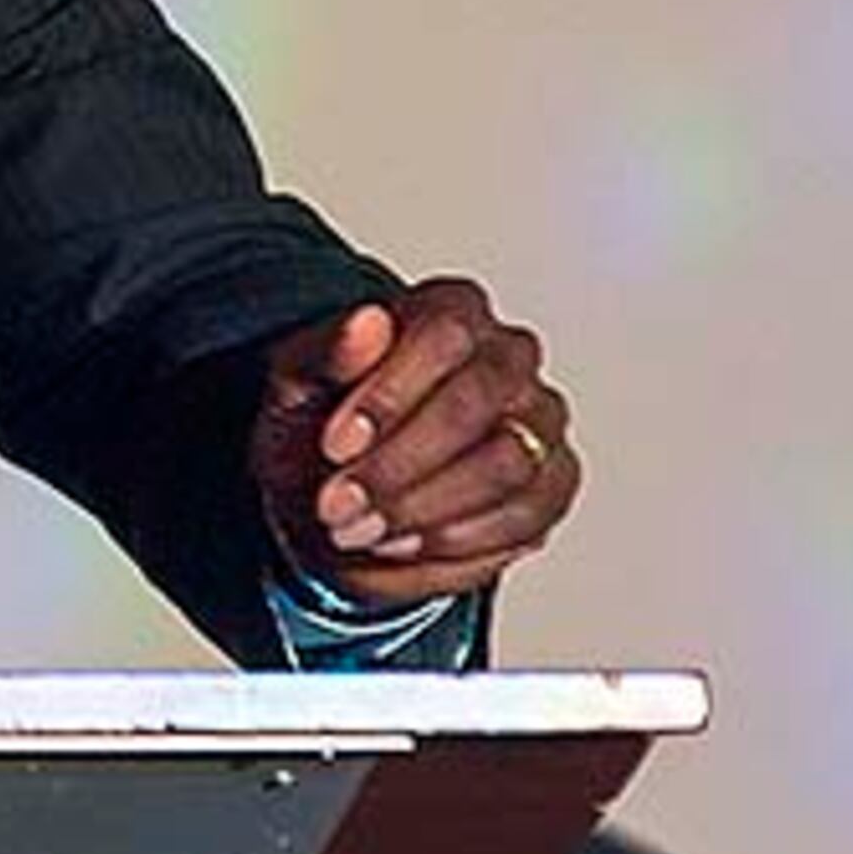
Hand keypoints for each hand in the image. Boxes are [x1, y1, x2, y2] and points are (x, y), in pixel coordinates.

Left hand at [250, 277, 577, 608]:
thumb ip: (328, 352)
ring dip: (422, 508)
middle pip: (477, 403)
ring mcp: (540, 421)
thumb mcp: (300, 383)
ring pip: (507, 466)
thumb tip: (365, 323)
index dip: (389, 396)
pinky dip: (454, 541)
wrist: (339, 488)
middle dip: (399, 465)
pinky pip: (525, 518)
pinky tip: (400, 543)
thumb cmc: (325, 421)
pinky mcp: (552, 484)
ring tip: (359, 529)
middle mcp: (509, 358)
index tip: (334, 445)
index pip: (443, 336)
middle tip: (337, 505)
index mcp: (453, 310)